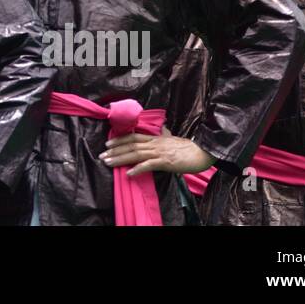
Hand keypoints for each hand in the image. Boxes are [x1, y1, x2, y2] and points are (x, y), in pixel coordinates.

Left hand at [101, 129, 215, 176]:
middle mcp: (155, 144)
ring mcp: (159, 152)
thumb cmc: (188, 148)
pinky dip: (137, 169)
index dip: (120, 139)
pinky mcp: (165, 162)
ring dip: (120, 158)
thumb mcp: (174, 139)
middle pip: (131, 145)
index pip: (133, 137)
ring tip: (108, 162)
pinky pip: (149, 165)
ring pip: (136, 154)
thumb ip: (166, 135)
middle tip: (102, 155)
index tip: (108, 143)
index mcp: (156, 139)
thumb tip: (164, 129)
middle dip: (115, 150)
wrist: (202, 152)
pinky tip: (128, 174)